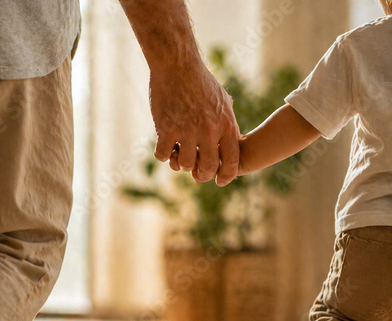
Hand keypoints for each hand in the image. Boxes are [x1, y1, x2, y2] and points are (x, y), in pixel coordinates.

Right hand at [150, 60, 239, 185]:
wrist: (177, 64)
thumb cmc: (200, 82)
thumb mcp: (222, 101)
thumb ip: (227, 124)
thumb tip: (233, 142)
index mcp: (226, 124)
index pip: (231, 161)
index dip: (226, 176)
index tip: (220, 181)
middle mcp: (208, 130)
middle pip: (206, 168)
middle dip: (200, 175)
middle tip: (195, 173)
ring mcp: (186, 129)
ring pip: (183, 164)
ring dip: (179, 164)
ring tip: (177, 155)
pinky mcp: (166, 127)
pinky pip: (162, 155)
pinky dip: (162, 155)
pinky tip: (163, 146)